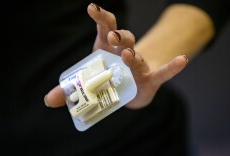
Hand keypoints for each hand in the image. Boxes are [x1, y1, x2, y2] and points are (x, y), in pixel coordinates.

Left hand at [44, 3, 187, 108]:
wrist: (131, 91)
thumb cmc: (109, 79)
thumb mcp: (89, 83)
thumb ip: (69, 91)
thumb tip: (48, 101)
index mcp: (107, 49)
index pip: (104, 28)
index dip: (100, 17)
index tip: (92, 8)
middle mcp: (124, 52)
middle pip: (122, 38)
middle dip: (117, 34)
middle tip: (111, 36)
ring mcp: (139, 65)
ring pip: (137, 55)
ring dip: (133, 53)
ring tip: (128, 55)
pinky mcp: (150, 79)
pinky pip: (163, 73)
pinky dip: (172, 67)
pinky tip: (182, 60)